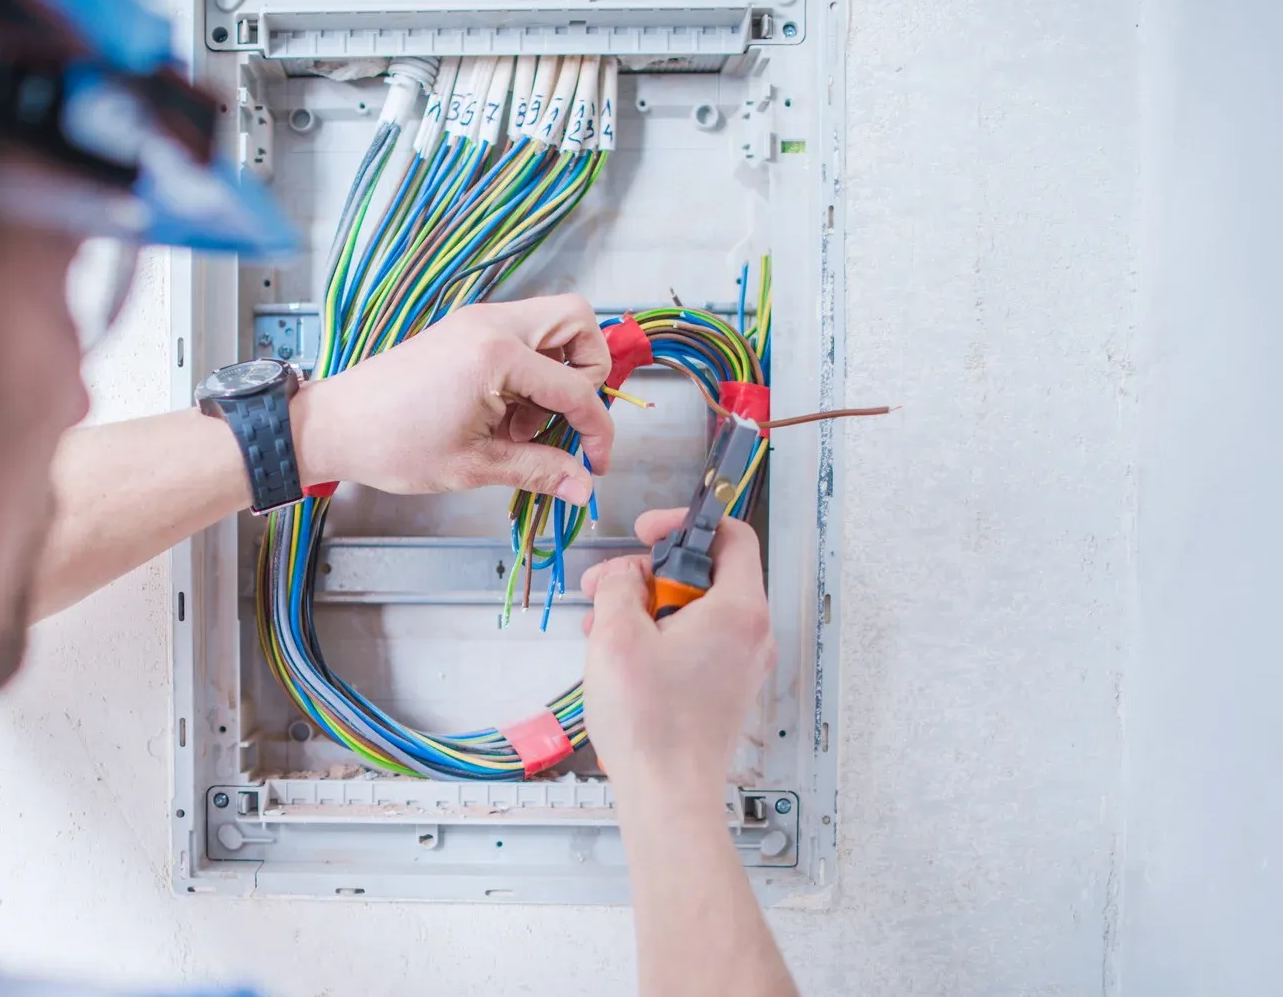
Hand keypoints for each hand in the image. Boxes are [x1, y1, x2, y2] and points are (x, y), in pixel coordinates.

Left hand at [294, 294, 611, 502]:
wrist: (335, 425)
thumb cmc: (392, 444)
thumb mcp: (474, 466)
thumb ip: (539, 471)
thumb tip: (583, 487)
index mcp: (498, 354)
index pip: (577, 387)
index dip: (596, 430)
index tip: (595, 464)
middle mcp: (492, 324)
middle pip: (578, 322)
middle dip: (589, 372)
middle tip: (567, 419)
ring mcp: (478, 322)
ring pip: (552, 325)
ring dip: (558, 373)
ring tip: (525, 427)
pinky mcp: (466, 331)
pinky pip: (522, 339)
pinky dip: (531, 372)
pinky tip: (506, 416)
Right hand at [580, 509, 776, 798]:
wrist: (668, 796)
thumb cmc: (651, 725)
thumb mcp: (617, 635)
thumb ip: (619, 586)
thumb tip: (623, 577)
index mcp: (739, 609)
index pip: (732, 535)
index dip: (685, 523)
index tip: (646, 533)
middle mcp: (750, 634)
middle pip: (704, 574)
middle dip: (648, 573)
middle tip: (606, 586)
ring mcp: (740, 664)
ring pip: (693, 610)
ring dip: (645, 608)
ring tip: (600, 626)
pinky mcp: (723, 689)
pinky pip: (694, 643)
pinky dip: (658, 637)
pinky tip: (618, 655)